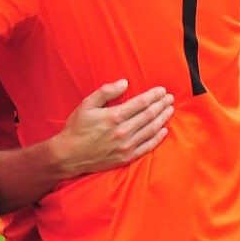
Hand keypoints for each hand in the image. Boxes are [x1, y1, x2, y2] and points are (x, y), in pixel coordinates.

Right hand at [49, 80, 173, 177]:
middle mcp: (123, 131)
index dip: (154, 96)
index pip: (141, 103)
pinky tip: (164, 130)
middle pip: (149, 115)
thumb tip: (125, 83)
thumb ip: (106, 92)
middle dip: (162, 105)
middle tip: (170, 98)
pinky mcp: (126, 157)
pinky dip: (158, 138)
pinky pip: (147, 147)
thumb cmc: (77, 128)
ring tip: (170, 110)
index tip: (162, 90)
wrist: (69, 155)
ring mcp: (126, 145)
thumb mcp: (87, 104)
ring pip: (151, 129)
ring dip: (163, 119)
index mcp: (114, 116)